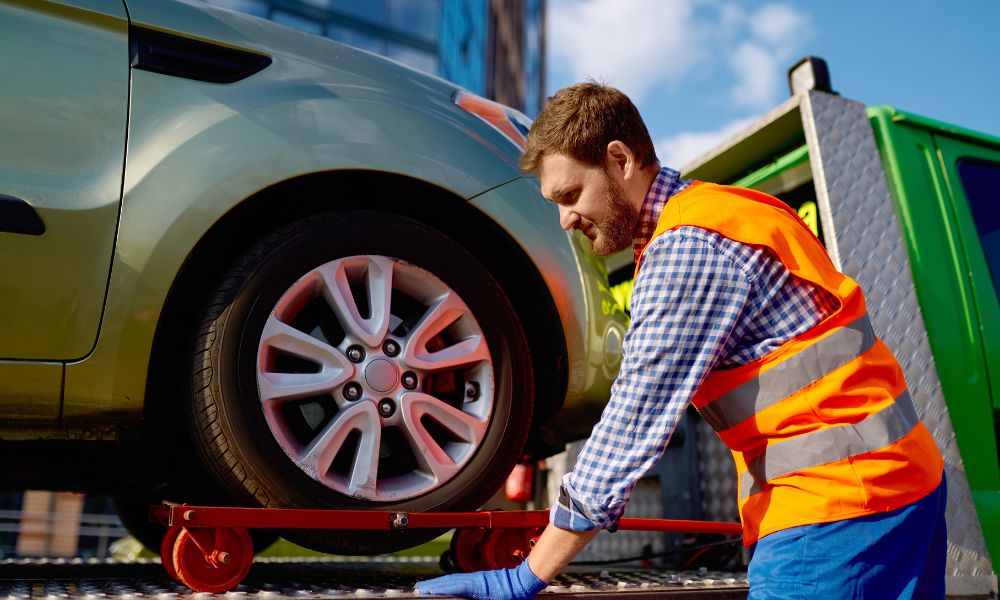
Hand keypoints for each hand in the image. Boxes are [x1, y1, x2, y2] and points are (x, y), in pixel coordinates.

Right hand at [414, 560, 546, 599]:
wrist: (525, 582)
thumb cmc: (513, 595)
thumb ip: (475, 598)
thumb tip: (459, 594)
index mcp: (475, 584)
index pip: (450, 586)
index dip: (435, 588)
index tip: (422, 590)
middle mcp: (474, 579)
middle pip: (449, 581)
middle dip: (433, 585)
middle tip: (419, 588)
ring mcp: (477, 577)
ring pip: (454, 580)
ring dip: (440, 583)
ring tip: (428, 587)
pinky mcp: (481, 578)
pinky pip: (461, 580)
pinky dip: (450, 582)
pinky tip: (447, 586)